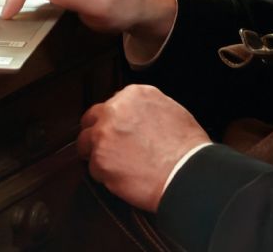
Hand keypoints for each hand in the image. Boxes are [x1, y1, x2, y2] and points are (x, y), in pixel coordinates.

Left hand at [77, 84, 208, 211]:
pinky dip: (104, 175)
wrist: (186, 173)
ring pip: (86, 143)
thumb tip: (138, 118)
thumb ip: (146, 110)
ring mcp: (103, 134)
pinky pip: (93, 168)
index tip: (117, 130)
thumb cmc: (185, 148)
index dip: (113, 120)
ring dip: (97, 153)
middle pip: (92, 118)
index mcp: (133, 95)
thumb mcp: (171, 112)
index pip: (112, 103)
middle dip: (97, 132)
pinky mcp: (99, 159)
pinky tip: (122, 177)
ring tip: (116, 165)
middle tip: (109, 147)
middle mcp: (114, 110)